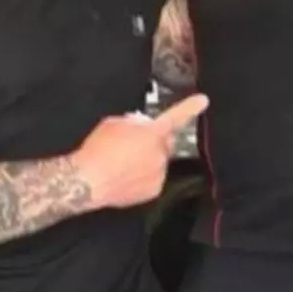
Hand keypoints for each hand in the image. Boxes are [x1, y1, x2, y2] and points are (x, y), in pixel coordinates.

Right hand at [72, 94, 207, 210]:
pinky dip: (142, 176)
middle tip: (134, 142)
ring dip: (146, 158)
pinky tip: (124, 174)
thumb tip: (140, 126)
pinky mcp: (153, 191)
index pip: (175, 116)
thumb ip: (133, 122)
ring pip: (158, 161)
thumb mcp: (113, 123)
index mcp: (152, 132)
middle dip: (155, 140)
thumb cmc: (99, 150)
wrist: (89, 181)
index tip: (203, 100)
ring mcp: (159, 173)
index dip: (190, 107)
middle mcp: (160, 153)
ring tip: (123, 161)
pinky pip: (152, 178)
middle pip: (165, 142)